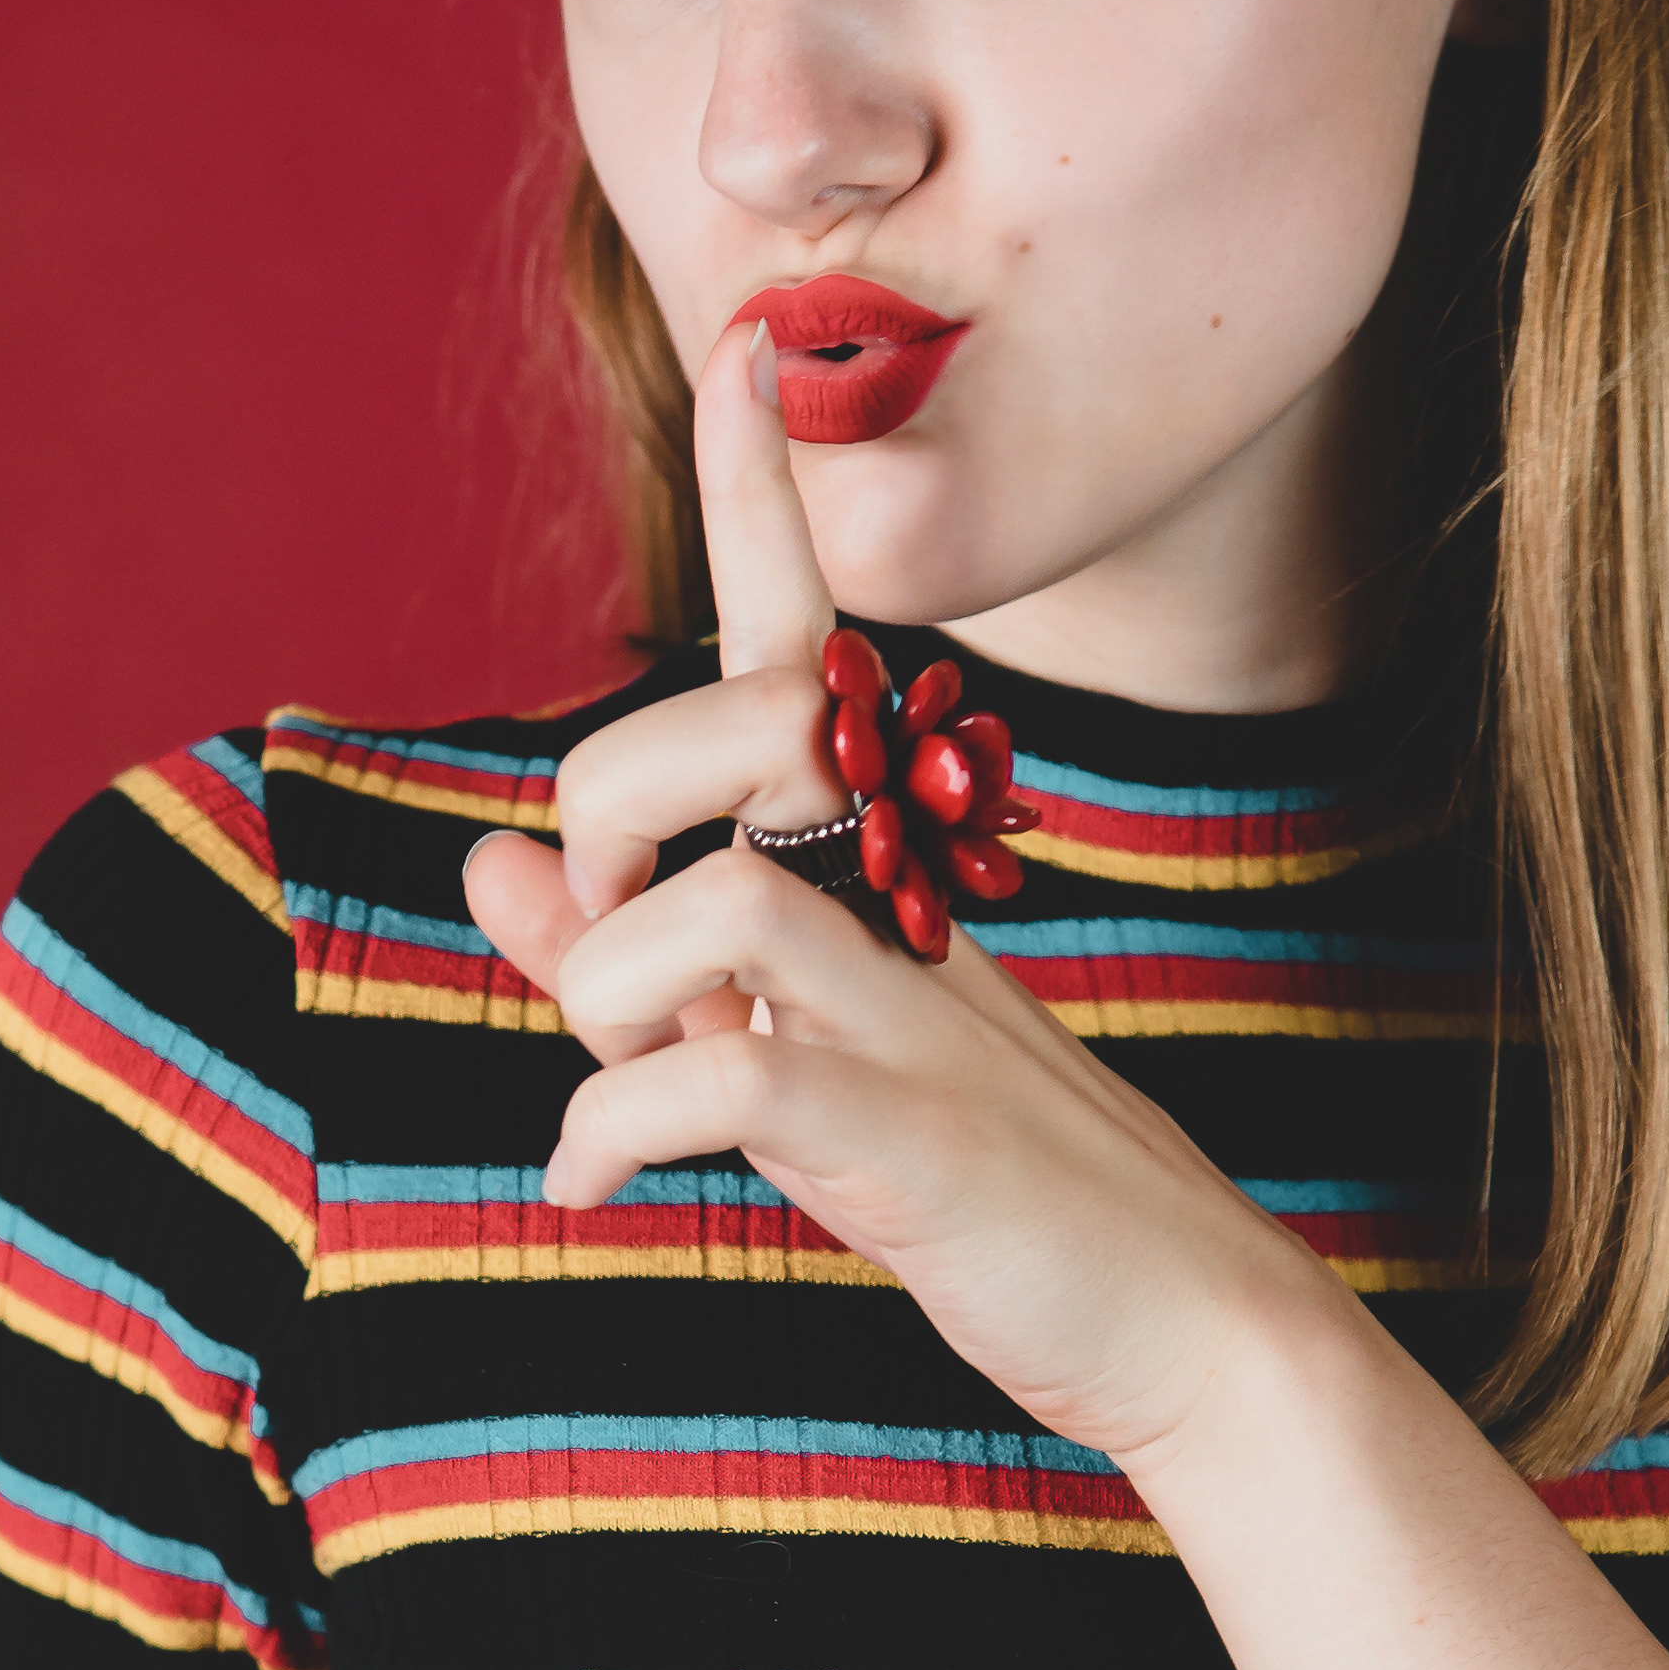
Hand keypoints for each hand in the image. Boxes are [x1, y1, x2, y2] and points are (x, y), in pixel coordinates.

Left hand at [459, 318, 1347, 1471]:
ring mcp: (916, 1015)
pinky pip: (714, 1081)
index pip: (807, 647)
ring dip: (602, 999)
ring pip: (703, 902)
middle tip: (605, 954)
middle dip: (610, 814)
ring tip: (613, 1091)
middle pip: (730, 729)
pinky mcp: (911, 1137)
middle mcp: (901, 905)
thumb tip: (489, 855)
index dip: (766, 496)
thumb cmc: (984, 1181)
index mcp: (879, 866)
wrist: (1179, 1321)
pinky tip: (589, 1188)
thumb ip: (626, 959)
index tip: (749, 349)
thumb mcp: (783, 1048)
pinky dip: (608, 1134)